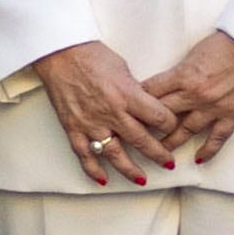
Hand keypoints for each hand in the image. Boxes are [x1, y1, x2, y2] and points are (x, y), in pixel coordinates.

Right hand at [34, 41, 180, 183]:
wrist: (60, 54)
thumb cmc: (92, 56)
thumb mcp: (125, 70)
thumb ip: (135, 91)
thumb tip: (146, 106)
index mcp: (128, 95)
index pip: (159, 118)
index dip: (170, 124)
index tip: (173, 127)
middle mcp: (112, 113)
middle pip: (141, 140)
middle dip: (158, 154)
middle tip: (168, 163)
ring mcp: (91, 123)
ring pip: (114, 154)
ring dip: (130, 170)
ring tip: (142, 180)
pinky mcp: (73, 128)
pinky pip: (84, 155)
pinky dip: (93, 170)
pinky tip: (103, 180)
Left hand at [138, 29, 233, 164]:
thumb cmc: (229, 43)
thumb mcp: (195, 53)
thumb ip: (181, 72)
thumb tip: (170, 84)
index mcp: (183, 76)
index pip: (151, 92)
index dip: (137, 101)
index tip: (129, 108)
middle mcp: (195, 95)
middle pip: (162, 115)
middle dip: (147, 124)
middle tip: (136, 134)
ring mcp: (214, 107)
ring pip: (185, 131)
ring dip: (171, 142)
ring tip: (160, 152)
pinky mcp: (232, 114)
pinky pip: (217, 137)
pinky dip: (208, 150)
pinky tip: (199, 157)